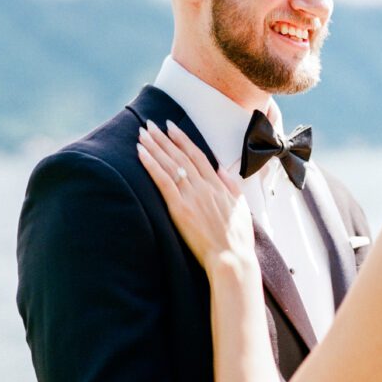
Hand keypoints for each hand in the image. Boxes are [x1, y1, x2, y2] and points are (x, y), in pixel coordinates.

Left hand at [137, 119, 255, 271]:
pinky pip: (162, 181)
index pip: (197, 154)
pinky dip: (151, 165)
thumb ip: (230, 185)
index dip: (183, 139)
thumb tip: (220, 168)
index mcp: (218, 184)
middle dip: (164, 138)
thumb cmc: (237, 237)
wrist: (231, 257)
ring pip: (170, 164)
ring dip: (154, 146)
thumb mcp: (240, 206)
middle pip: (180, 155)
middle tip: (150, 124)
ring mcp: (191, 196)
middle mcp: (203, 186)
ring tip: (142, 134)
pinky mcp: (179, 208)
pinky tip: (141, 153)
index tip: (171, 126)